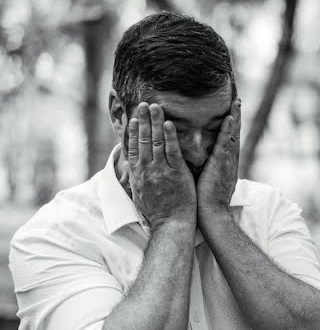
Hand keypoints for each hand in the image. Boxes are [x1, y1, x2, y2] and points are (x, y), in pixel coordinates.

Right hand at [126, 102, 195, 230]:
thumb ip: (139, 179)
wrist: (171, 225)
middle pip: (143, 140)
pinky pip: (172, 151)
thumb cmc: (158, 213)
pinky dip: (169, 137)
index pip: (133, 148)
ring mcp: (160, 171)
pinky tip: (168, 124)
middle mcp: (146, 170)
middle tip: (143, 104)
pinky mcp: (176, 173)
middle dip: (143, 121)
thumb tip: (135, 171)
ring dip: (155, 122)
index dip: (133, 132)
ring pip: (156, 142)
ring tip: (155, 107)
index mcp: (138, 175)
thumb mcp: (141, 195)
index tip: (134, 119)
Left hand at [197, 98, 240, 221]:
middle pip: (234, 133)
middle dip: (236, 115)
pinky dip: (228, 130)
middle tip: (238, 99)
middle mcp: (230, 160)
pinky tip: (229, 118)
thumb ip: (205, 167)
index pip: (228, 139)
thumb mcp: (206, 179)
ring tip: (237, 102)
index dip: (231, 124)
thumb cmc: (205, 200)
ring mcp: (227, 162)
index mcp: (225, 163)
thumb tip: (198, 160)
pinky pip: (225, 144)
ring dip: (235, 117)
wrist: (211, 214)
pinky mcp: (221, 165)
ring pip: (232, 135)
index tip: (231, 111)